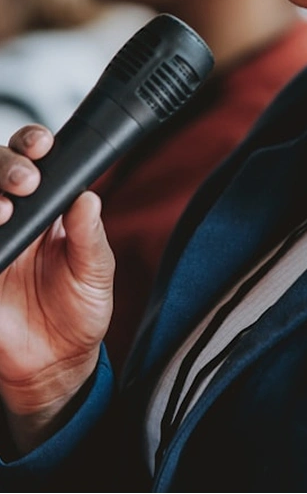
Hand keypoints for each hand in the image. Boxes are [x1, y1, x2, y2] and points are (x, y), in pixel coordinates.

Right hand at [0, 126, 113, 452]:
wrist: (54, 364)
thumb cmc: (79, 310)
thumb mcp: (96, 273)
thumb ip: (90, 236)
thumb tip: (89, 197)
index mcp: (48, 208)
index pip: (34, 161)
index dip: (33, 144)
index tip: (43, 145)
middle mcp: (13, 217)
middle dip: (7, 164)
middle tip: (26, 182)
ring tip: (4, 210)